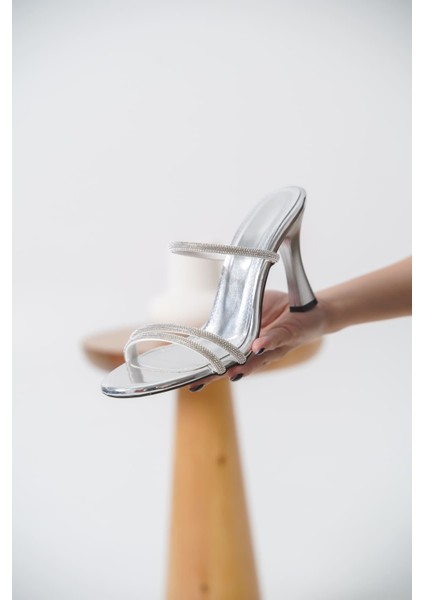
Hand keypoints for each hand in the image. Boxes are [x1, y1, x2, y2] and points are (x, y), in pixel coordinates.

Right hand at [189, 290, 329, 390]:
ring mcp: (275, 346)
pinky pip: (278, 339)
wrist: (312, 309)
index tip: (189, 377)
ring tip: (230, 374)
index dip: (206, 367)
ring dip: (244, 366)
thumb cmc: (281, 310)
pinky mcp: (290, 336)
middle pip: (236, 366)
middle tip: (199, 384)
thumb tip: (216, 303)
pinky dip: (268, 342)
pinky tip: (256, 346)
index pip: (223, 357)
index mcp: (246, 344)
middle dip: (218, 375)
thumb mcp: (256, 305)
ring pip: (258, 360)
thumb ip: (239, 308)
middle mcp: (259, 351)